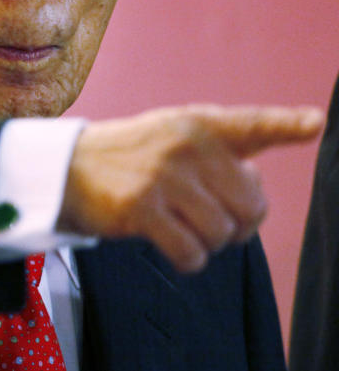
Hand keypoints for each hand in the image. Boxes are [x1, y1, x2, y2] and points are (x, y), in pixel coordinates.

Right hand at [57, 105, 323, 272]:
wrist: (67, 167)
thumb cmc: (131, 156)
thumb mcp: (174, 138)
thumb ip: (221, 156)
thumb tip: (257, 187)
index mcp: (198, 124)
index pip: (251, 124)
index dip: (287, 124)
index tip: (316, 123)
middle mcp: (184, 145)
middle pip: (251, 205)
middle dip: (240, 223)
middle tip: (212, 218)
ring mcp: (162, 176)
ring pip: (222, 233)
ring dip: (209, 242)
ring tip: (184, 227)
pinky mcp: (140, 208)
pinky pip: (191, 253)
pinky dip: (189, 259)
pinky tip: (173, 245)